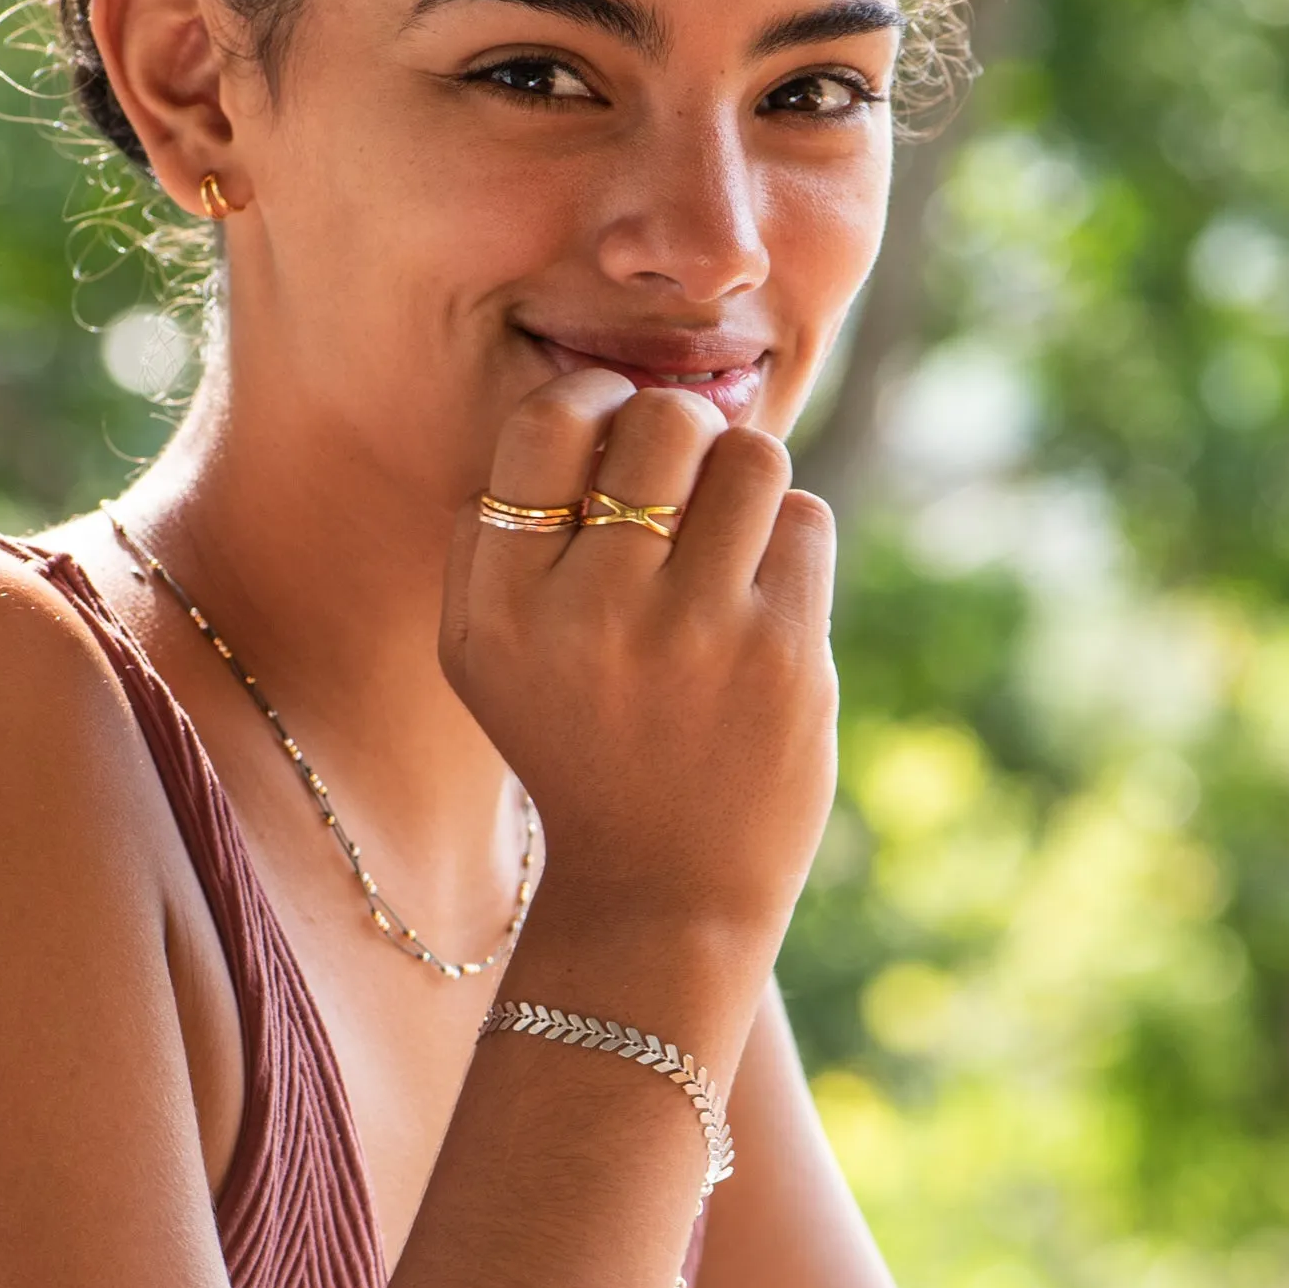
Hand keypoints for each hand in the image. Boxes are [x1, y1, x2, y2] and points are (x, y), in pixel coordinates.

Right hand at [439, 370, 837, 947]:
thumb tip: (572, 408)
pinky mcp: (783, 655)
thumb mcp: (484, 658)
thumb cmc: (576, 743)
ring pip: (749, 454)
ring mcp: (695, 634)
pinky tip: (762, 592)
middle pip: (661, 421)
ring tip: (727, 527)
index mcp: (502, 609)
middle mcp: (591, 614)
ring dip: (743, 475)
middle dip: (681, 431)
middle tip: (681, 479)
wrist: (663, 886)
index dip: (593, 400)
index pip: (546, 425)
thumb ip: (491, 536)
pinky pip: (805, 517)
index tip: (611, 429)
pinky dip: (787, 538)